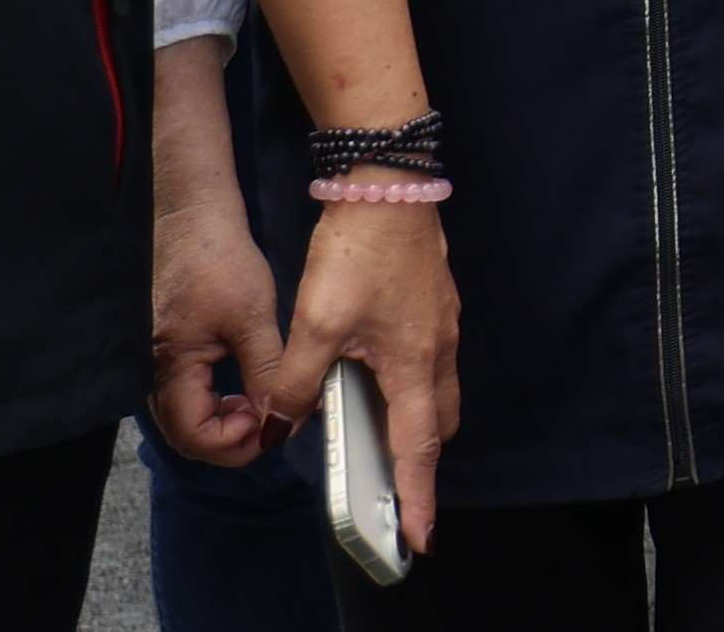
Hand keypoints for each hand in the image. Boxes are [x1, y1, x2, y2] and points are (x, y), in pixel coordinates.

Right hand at [146, 173, 283, 469]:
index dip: (235, 444)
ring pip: (185, 417)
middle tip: (271, 422)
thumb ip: (266, 371)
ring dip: (223, 421)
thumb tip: (281, 417)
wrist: (191, 216)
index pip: (194, 437)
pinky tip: (243, 386)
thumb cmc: (219, 259)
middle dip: (231, 439)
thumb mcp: (254, 316)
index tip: (272, 429)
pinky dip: (214, 402)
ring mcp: (155, 364)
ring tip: (261, 403)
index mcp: (170, 369)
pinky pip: (185, 394)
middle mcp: (153, 374)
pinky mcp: (165, 350)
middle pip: (186, 434)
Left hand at [256, 200, 455, 551]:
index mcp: (413, 363)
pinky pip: (428, 359)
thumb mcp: (315, 323)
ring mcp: (441, 322)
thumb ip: (297, 381)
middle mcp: (438, 348)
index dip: (417, 495)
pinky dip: (407, 381)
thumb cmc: (356, 255)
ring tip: (371, 425)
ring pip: (434, 389)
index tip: (420, 536)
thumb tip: (282, 424)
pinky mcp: (433, 302)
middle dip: (417, 456)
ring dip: (410, 415)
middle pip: (436, 422)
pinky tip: (370, 367)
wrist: (387, 186)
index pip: (418, 446)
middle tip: (387, 478)